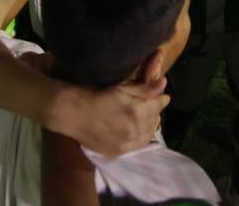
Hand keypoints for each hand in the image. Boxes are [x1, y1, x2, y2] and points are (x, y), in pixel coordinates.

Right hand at [49, 72, 168, 157]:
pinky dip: (140, 136)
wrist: (74, 114)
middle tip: (150, 104)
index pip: (158, 105)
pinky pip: (138, 145)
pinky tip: (136, 129)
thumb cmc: (97, 95)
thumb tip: (164, 85)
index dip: (160, 98)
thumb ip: (144, 88)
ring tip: (144, 117)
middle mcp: (134, 131)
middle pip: (155, 120)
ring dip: (149, 124)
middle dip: (155, 111)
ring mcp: (126, 145)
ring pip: (148, 134)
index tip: (161, 96)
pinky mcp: (119, 153)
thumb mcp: (121, 88)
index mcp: (136, 112)